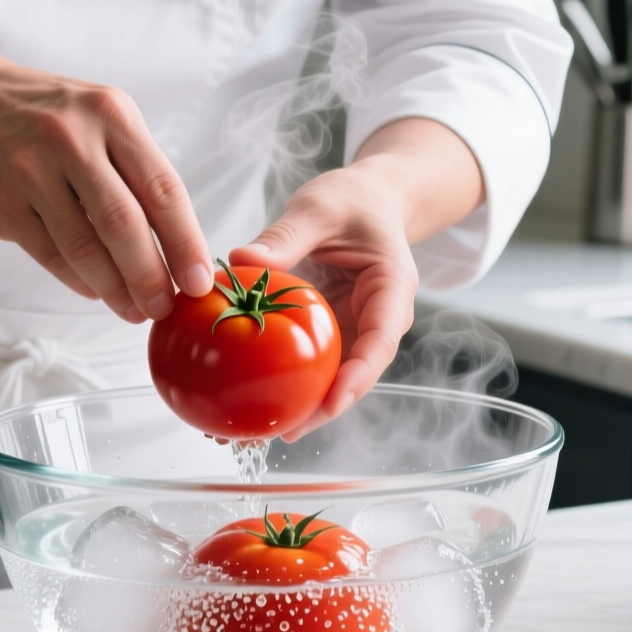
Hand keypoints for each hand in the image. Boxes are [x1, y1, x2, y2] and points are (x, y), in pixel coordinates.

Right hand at [0, 67, 213, 321]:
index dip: (186, 242)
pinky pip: (50, 253)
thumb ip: (136, 171)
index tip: (200, 280)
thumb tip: (177, 247)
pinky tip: (96, 290)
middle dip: (151, 276)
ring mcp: (31, 169)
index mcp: (111, 115)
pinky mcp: (0, 201)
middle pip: (124, 224)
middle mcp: (72, 138)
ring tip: (133, 309)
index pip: (163, 189)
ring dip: (115, 288)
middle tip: (165, 306)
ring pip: (85, 247)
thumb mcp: (100, 119)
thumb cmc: (46, 116)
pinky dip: (78, 280)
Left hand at [228, 118, 483, 439]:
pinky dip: (285, 380)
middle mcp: (376, 318)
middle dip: (323, 408)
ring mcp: (353, 328)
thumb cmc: (354, 199)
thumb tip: (241, 260)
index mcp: (390, 289)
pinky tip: (250, 399)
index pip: (380, 341)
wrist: (368, 199)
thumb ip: (285, 236)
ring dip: (301, 406)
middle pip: (355, 373)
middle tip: (284, 432)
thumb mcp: (320, 208)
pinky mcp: (330, 330)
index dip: (358, 376)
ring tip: (260, 431)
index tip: (332, 401)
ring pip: (332, 376)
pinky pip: (311, 361)